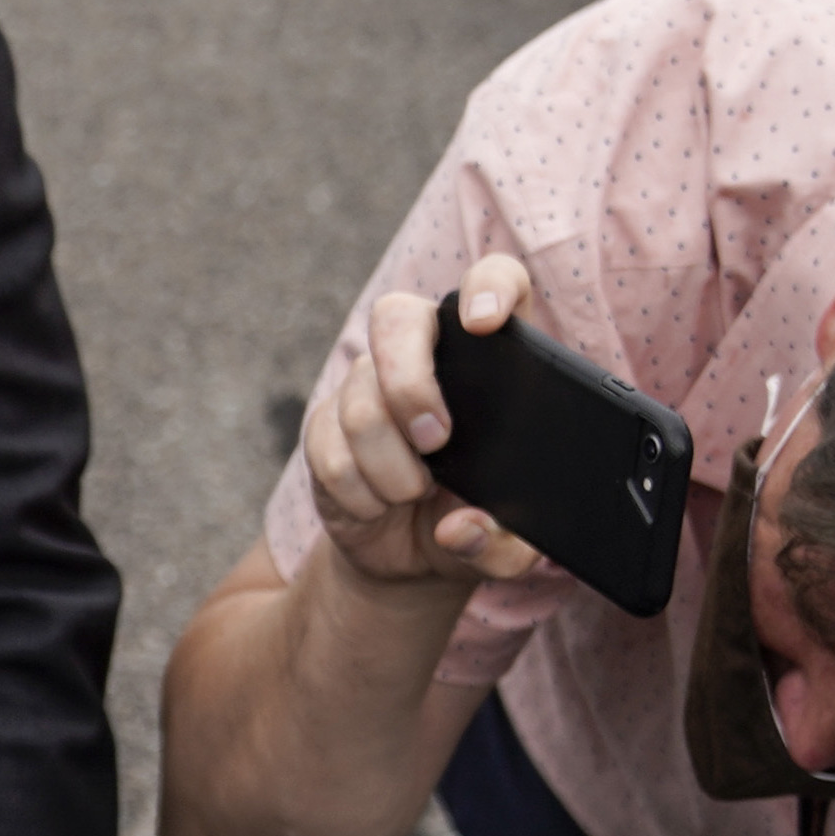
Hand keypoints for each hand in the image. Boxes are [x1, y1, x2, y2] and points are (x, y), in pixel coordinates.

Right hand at [304, 255, 546, 596]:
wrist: (412, 555)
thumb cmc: (473, 521)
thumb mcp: (509, 543)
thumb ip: (506, 545)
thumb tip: (463, 528)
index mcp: (491, 358)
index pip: (494, 280)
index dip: (487, 287)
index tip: (483, 324)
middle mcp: (424, 355)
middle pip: (397, 318)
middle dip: (408, 382)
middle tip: (436, 439)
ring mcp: (367, 386)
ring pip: (360, 403)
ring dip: (392, 468)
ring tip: (415, 494)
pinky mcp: (326, 426)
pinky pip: (330, 452)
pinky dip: (361, 493)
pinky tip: (380, 504)